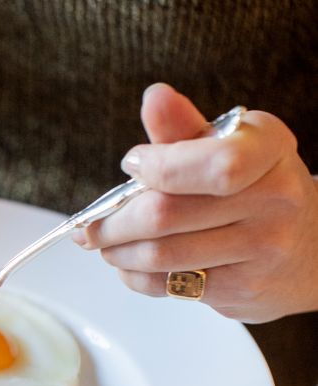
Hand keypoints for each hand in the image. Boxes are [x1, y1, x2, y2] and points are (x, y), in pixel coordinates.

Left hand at [73, 83, 317, 322]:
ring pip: (163, 254)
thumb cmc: (253, 190)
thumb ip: (183, 128)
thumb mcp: (226, 147)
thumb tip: (155, 97)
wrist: (307, 249)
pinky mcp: (245, 288)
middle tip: (89, 226)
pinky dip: (136, 276)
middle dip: (114, 222)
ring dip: (118, 252)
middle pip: (168, 213)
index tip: (131, 165)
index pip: (214, 163)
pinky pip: (171, 285)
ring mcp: (264, 248)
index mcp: (268, 148)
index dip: (158, 167)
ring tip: (104, 245)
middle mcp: (275, 197)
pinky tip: (129, 266)